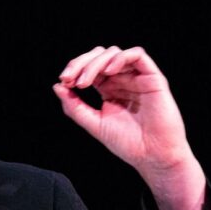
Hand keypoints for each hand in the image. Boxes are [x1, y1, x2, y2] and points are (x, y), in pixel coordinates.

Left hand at [52, 46, 205, 209]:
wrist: (152, 156)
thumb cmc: (127, 143)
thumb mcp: (93, 123)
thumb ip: (74, 106)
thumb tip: (57, 86)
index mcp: (108, 88)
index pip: (89, 68)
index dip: (75, 70)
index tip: (64, 82)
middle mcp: (122, 80)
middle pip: (99, 56)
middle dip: (80, 63)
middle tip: (69, 78)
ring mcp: (137, 77)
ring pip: (114, 53)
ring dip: (95, 63)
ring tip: (85, 82)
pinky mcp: (152, 78)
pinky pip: (137, 55)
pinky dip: (119, 58)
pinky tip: (107, 72)